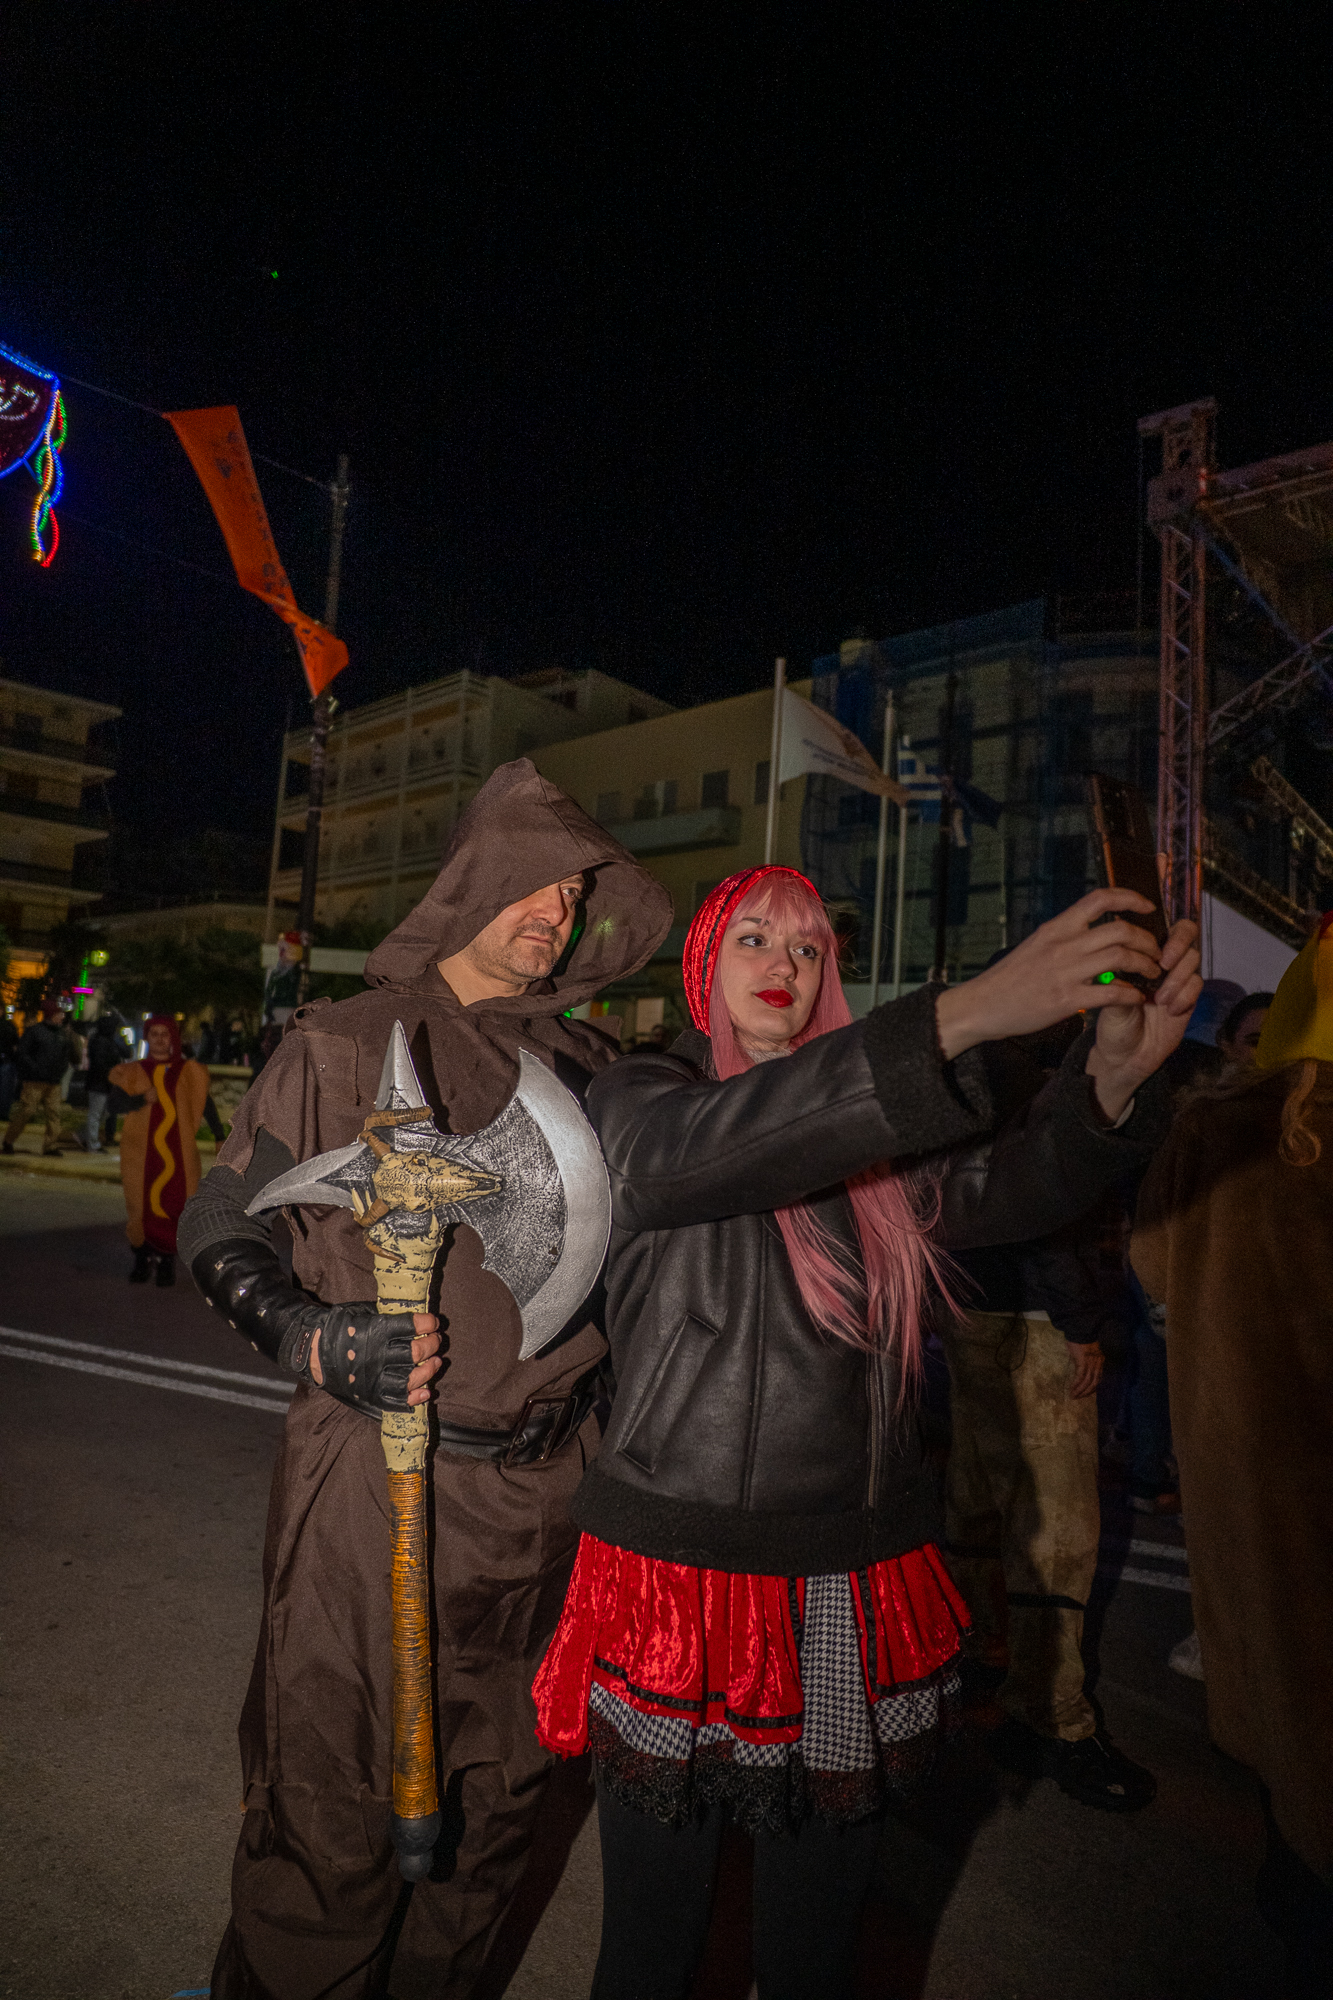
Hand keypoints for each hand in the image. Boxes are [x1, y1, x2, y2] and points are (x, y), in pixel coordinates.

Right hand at [309, 1313, 441, 1405]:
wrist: (312, 1351)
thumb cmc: (339, 1327)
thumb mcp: (361, 1312)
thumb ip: (386, 1314)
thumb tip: (412, 1313)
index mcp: (374, 1331)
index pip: (410, 1326)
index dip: (427, 1323)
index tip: (432, 1322)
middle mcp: (376, 1356)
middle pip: (415, 1352)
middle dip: (431, 1345)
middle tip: (435, 1340)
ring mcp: (373, 1378)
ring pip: (411, 1378)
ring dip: (429, 1370)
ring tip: (436, 1362)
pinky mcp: (370, 1395)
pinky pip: (397, 1401)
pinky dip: (415, 1398)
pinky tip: (426, 1391)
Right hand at [934, 884, 1197, 1060]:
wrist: (983, 1004)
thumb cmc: (1010, 977)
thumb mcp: (1036, 945)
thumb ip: (1065, 936)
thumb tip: (1092, 930)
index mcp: (1057, 927)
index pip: (1100, 899)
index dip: (1130, 898)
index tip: (1148, 907)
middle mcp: (1063, 944)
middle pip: (1119, 930)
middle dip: (1147, 940)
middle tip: (1155, 953)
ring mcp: (1065, 971)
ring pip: (1120, 957)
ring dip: (1144, 965)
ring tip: (1151, 974)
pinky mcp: (1067, 999)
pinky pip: (1110, 992)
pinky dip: (1131, 995)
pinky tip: (1136, 998)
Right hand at [1067, 1340, 1103, 1398]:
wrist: (1080, 1329)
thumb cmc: (1081, 1337)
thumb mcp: (1088, 1349)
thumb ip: (1087, 1358)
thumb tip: (1080, 1365)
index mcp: (1100, 1360)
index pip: (1099, 1377)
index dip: (1093, 1387)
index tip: (1086, 1392)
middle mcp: (1098, 1363)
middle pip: (1095, 1382)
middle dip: (1087, 1392)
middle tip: (1078, 1397)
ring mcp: (1091, 1363)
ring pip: (1088, 1381)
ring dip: (1080, 1391)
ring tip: (1073, 1396)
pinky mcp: (1083, 1362)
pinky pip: (1080, 1377)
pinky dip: (1076, 1384)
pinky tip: (1072, 1389)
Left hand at [1084, 914, 1201, 1118]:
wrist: (1124, 1055)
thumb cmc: (1112, 1022)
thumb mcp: (1107, 996)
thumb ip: (1115, 975)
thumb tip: (1117, 954)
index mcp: (1139, 952)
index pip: (1157, 923)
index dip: (1157, 920)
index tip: (1147, 939)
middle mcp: (1161, 960)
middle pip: (1186, 932)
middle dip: (1178, 942)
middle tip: (1164, 961)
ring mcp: (1177, 977)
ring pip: (1193, 958)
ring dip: (1178, 976)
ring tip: (1159, 997)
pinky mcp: (1189, 997)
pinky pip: (1197, 984)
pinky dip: (1184, 995)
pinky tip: (1170, 1009)